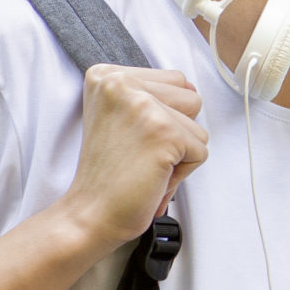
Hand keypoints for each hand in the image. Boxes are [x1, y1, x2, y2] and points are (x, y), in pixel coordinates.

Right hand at [57, 65, 207, 248]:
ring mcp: (142, 106)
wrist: (89, 214)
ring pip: (198, 125)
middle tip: (139, 153)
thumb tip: (192, 87)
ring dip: (180, 153)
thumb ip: (152, 95)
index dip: (164, 116)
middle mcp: (120, 83)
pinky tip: (151, 177)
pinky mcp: (163, 133)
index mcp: (107, 75)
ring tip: (145, 165)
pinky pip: (200, 151)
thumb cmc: (108, 173)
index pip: (174, 80)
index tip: (132, 137)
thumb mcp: (119, 116)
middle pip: (190, 97)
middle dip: (176, 131)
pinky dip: (182, 173)